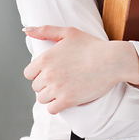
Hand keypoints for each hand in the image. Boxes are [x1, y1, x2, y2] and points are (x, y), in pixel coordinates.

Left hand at [23, 26, 138, 113]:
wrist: (112, 60)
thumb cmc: (92, 45)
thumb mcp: (69, 32)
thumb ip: (46, 31)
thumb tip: (27, 30)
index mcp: (46, 58)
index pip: (28, 73)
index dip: (39, 72)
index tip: (52, 70)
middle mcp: (48, 74)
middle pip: (36, 87)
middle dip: (47, 83)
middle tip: (63, 77)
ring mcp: (57, 88)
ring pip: (42, 99)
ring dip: (52, 95)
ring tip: (66, 86)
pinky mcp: (68, 100)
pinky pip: (52, 109)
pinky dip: (58, 105)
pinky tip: (67, 96)